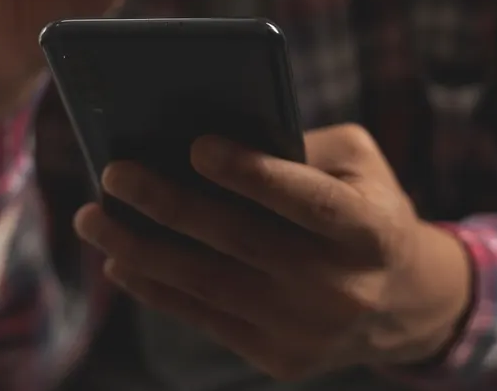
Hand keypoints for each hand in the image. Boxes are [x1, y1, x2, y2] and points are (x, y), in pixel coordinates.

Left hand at [73, 124, 473, 381]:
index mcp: (371, 229)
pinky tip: (119, 259)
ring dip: (140, 250)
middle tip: (114, 173)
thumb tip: (204, 137)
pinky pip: (204, 318)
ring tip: (93, 219)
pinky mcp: (280, 358)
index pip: (307, 200)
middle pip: (241, 241)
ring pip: (209, 284)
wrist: (402, 302)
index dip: (253, 174)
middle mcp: (342, 286)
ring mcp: (308, 329)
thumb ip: (296, 143)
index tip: (196, 145)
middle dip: (169, 205)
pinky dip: (157, 287)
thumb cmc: (363, 204)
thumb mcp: (356, 162)